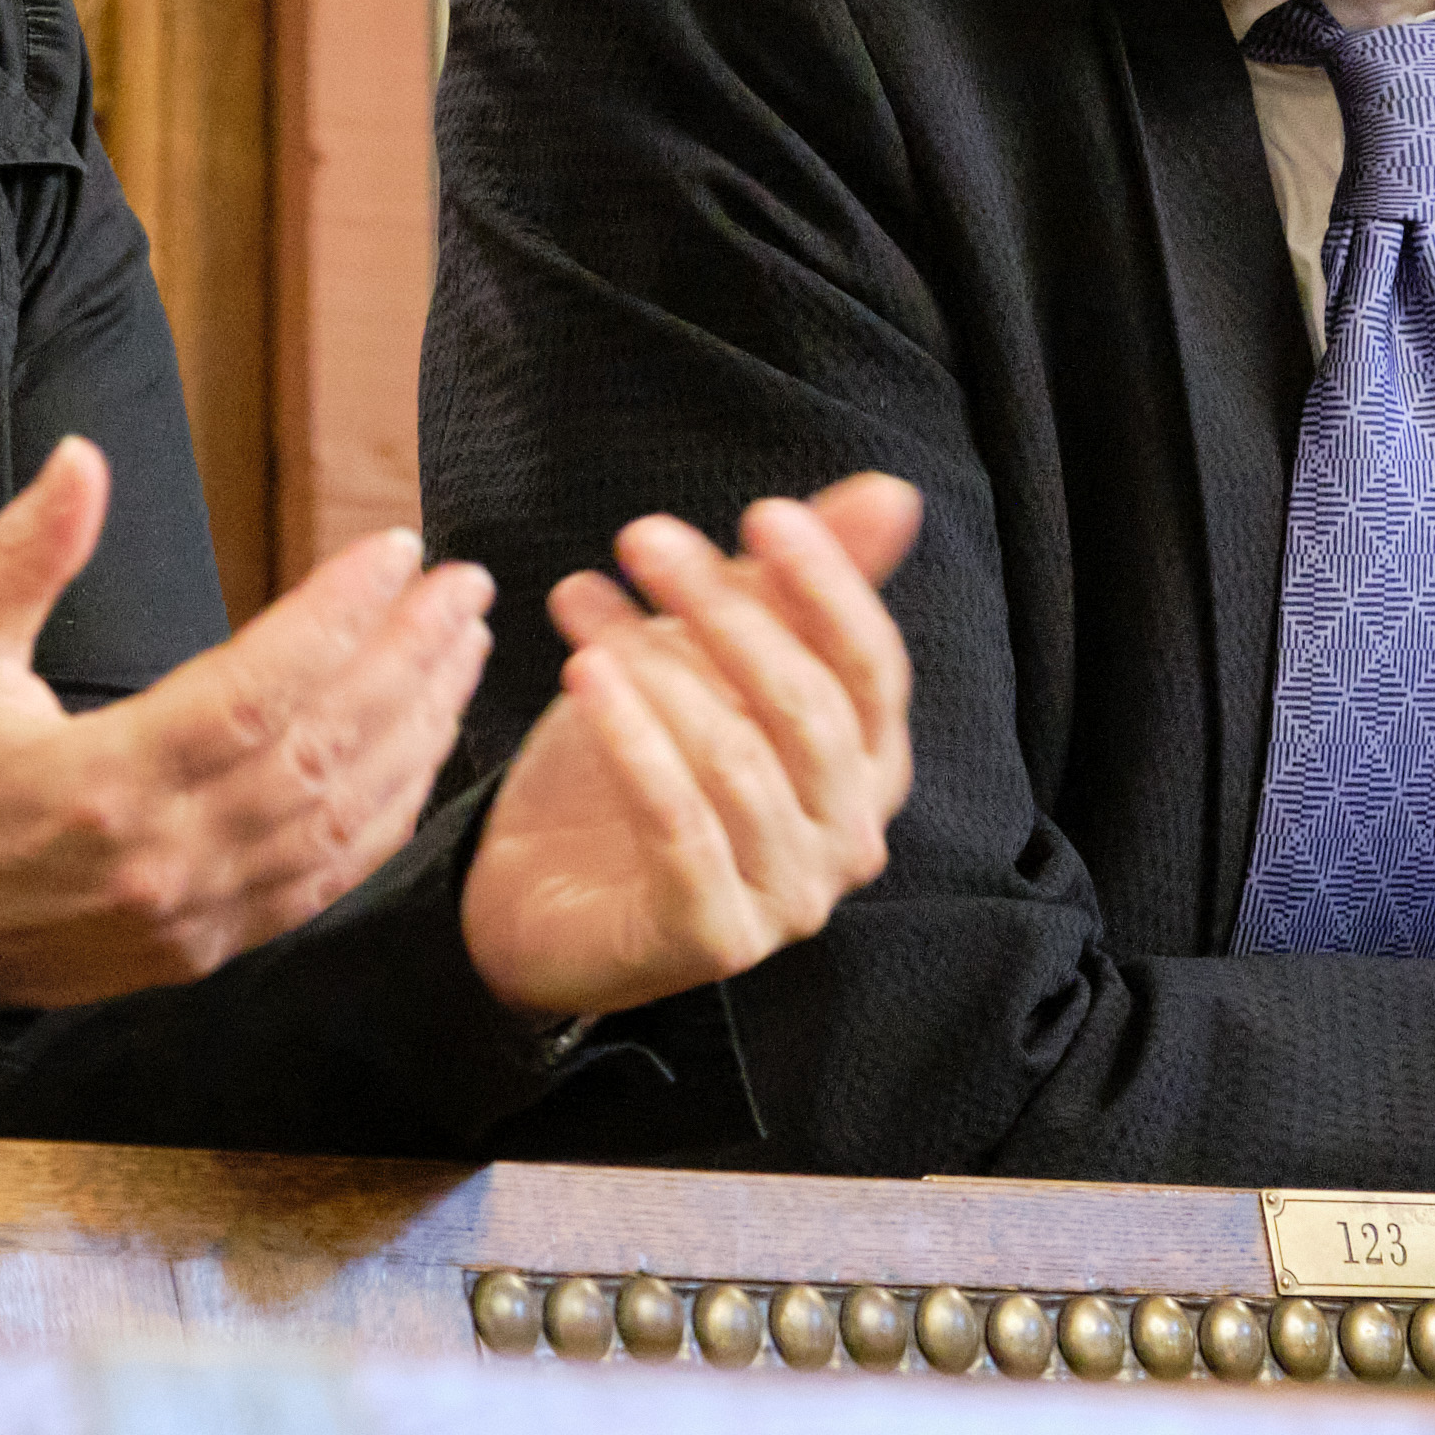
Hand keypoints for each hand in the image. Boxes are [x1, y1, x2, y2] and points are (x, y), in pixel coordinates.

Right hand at [0, 439, 492, 1033]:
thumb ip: (21, 557)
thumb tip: (82, 456)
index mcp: (96, 780)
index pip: (256, 692)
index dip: (339, 619)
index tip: (397, 551)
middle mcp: (159, 857)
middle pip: (322, 752)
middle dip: (409, 660)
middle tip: (466, 585)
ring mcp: (191, 915)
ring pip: (341, 821)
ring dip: (419, 730)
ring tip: (465, 647)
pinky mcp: (206, 949)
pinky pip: (325, 881)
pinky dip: (390, 813)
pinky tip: (426, 745)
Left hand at [459, 474, 923, 1022]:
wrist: (541, 891)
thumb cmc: (642, 762)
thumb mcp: (709, 660)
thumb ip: (795, 588)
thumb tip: (893, 494)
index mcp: (871, 766)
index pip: (872, 665)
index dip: (828, 585)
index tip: (762, 512)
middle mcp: (850, 838)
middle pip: (806, 707)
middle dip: (726, 609)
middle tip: (642, 536)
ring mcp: (791, 898)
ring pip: (739, 762)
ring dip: (658, 668)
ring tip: (580, 601)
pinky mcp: (717, 940)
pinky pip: (682, 829)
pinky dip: (634, 744)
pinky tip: (584, 675)